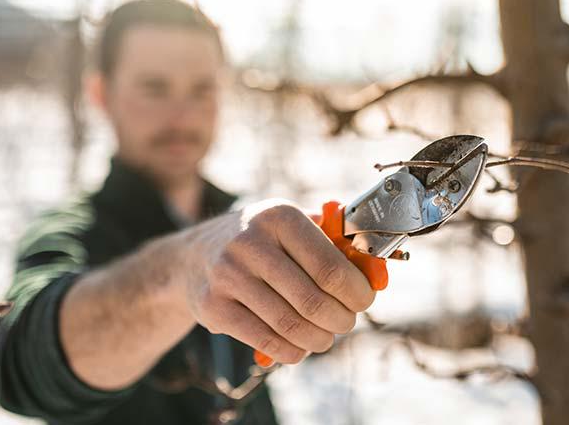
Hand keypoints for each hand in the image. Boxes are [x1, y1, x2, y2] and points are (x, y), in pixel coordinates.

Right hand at [182, 200, 375, 363]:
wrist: (192, 257)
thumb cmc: (259, 243)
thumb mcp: (290, 228)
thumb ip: (332, 244)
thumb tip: (376, 273)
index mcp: (279, 216)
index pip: (331, 266)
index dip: (357, 292)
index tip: (364, 301)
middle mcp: (250, 242)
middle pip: (314, 300)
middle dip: (341, 320)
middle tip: (346, 322)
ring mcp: (228, 275)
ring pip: (291, 325)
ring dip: (319, 339)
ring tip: (325, 337)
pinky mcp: (213, 306)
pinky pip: (266, 341)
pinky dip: (292, 351)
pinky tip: (299, 346)